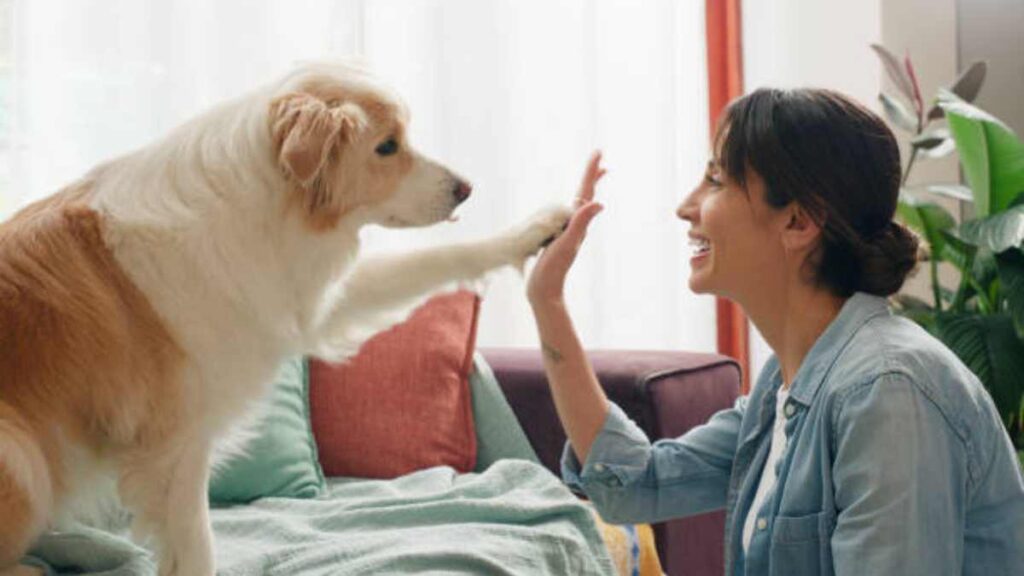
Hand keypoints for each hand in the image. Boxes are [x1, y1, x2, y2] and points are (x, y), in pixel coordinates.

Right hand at [526, 151, 605, 306]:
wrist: (545, 291)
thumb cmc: (554, 270)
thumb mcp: (568, 244)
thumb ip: (581, 224)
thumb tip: (599, 204)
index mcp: (577, 223)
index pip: (587, 192)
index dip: (592, 171)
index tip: (599, 152)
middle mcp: (575, 226)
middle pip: (586, 195)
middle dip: (592, 176)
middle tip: (600, 158)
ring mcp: (567, 233)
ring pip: (578, 205)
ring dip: (585, 189)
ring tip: (593, 178)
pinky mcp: (558, 239)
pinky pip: (567, 216)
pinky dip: (571, 206)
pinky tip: (571, 208)